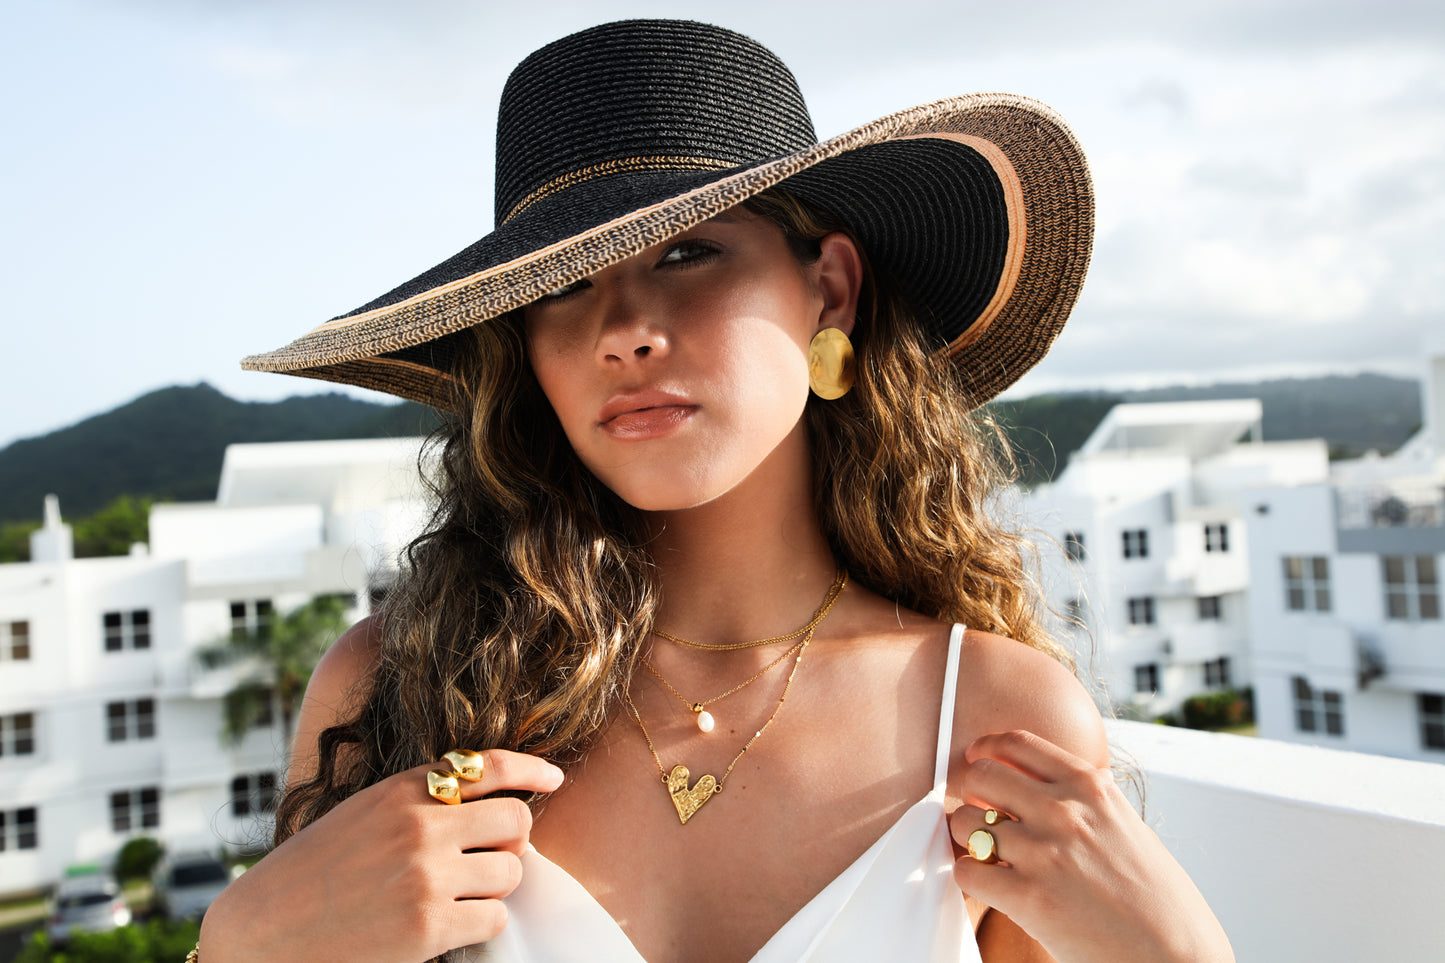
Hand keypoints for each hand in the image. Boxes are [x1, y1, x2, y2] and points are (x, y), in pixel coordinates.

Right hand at [200, 750, 563, 962]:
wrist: (262, 931)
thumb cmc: (311, 874)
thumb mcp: (363, 814)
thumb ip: (419, 802)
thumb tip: (487, 806)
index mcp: (403, 790)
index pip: (490, 765)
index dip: (532, 770)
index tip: (554, 779)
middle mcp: (420, 825)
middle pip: (518, 821)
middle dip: (513, 841)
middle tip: (491, 858)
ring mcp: (426, 875)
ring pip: (511, 873)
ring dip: (494, 888)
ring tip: (458, 896)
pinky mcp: (428, 925)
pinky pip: (494, 918)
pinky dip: (480, 924)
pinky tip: (448, 926)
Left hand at [951, 730, 1231, 962]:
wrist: (1176, 956)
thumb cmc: (1157, 899)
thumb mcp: (1126, 825)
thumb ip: (1086, 800)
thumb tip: (1049, 782)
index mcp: (1090, 787)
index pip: (1018, 743)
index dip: (988, 748)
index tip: (978, 758)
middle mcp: (1064, 810)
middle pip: (982, 775)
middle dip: (969, 791)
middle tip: (975, 810)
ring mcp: (1044, 851)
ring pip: (965, 821)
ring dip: (966, 837)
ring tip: (983, 852)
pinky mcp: (1027, 895)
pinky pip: (967, 869)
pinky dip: (969, 875)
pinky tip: (988, 883)